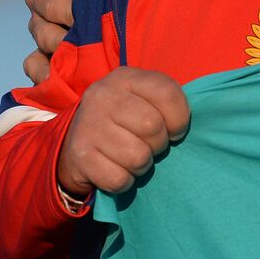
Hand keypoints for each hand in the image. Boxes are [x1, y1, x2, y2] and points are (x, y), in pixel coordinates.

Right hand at [23, 0, 90, 83]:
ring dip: (59, 61)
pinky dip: (46, 79)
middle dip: (63, 38)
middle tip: (86, 44)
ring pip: (38, 55)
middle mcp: (41, 17)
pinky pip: (38, 73)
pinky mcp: (53, 61)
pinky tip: (64, 83)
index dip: (61, 9)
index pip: (42, 0)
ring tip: (79, 66)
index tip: (81, 17)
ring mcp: (46, 41)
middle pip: (41, 32)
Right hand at [57, 67, 189, 197]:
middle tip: (150, 144)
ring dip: (143, 164)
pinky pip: (118, 179)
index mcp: (125, 77)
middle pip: (153, 127)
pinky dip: (125, 181)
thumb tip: (181, 129)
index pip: (167, 93)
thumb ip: (168, 101)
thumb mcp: (146, 97)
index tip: (175, 129)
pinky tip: (118, 169)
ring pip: (137, 157)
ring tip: (134, 156)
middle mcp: (102, 96)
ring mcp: (88, 126)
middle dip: (160, 144)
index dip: (180, 118)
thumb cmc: (127, 116)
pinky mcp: (79, 156)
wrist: (77, 136)